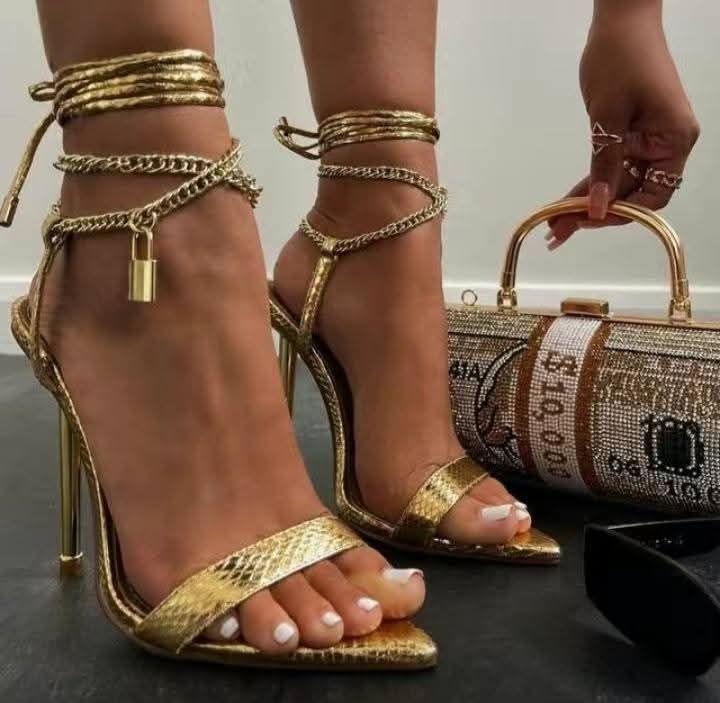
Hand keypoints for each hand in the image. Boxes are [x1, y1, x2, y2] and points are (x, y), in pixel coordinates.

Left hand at [547, 0, 698, 249]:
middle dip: (596, 212)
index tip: (586, 220)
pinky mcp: (629, 137)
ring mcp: (647, 142)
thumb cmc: (620, 60)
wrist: (619, 22)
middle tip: (558, 229)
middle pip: (632, 194)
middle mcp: (666, 146)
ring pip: (617, 184)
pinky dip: (590, 183)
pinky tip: (565, 202)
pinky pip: (610, 168)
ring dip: (588, 202)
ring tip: (554, 223)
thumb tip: (599, 208)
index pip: (653, 195)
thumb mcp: (608, 117)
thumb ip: (605, 164)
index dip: (620, 213)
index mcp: (674, 141)